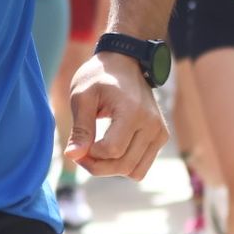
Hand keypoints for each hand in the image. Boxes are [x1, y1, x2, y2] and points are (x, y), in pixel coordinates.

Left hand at [66, 51, 168, 180]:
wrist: (124, 62)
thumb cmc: (99, 77)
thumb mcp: (82, 96)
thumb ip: (80, 128)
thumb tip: (72, 156)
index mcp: (133, 112)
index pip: (112, 150)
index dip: (89, 154)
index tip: (77, 145)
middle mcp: (152, 125)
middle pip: (124, 165)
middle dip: (97, 166)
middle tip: (80, 153)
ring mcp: (159, 132)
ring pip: (135, 171)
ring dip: (111, 169)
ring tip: (95, 151)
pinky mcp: (160, 137)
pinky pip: (141, 166)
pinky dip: (124, 165)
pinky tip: (109, 150)